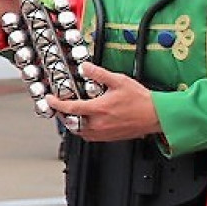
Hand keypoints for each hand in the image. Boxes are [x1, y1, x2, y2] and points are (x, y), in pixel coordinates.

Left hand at [46, 62, 161, 140]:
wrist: (157, 116)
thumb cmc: (141, 101)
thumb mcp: (119, 81)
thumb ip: (99, 74)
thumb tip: (85, 67)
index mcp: (99, 109)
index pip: (70, 108)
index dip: (56, 103)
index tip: (50, 99)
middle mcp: (99, 124)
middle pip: (71, 122)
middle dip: (62, 115)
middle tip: (59, 106)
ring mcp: (104, 133)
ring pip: (79, 131)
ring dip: (73, 123)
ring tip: (72, 114)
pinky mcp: (109, 138)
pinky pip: (90, 136)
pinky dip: (84, 129)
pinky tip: (87, 121)